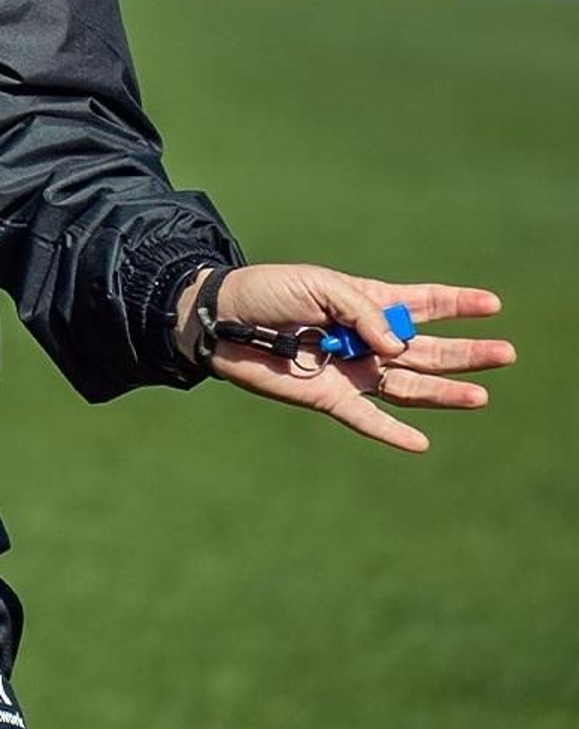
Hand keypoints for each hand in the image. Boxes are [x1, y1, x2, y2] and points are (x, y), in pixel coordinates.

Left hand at [181, 264, 514, 452]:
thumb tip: (397, 348)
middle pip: (427, 350)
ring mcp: (352, 370)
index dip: (457, 304)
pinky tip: (421, 442)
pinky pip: (367, 419)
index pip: (423, 304)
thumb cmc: (270, 292)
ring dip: (445, 391)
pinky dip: (392, 432)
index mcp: (368, 304)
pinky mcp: (329, 397)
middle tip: (505, 353)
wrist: (222, 319)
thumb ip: (363, 311)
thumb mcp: (322, 285)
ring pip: (409, 386)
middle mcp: (367, 340)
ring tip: (482, 395)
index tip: (492, 304)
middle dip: (467, 352)